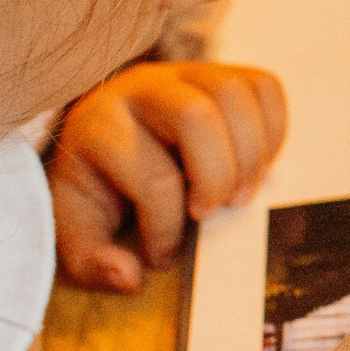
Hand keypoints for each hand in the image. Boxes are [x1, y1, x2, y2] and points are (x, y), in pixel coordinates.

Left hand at [48, 62, 286, 291]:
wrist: (97, 138)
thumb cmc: (94, 187)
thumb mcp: (76, 229)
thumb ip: (92, 262)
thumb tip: (130, 277)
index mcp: (100, 127)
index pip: (153, 179)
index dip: (167, 229)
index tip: (161, 253)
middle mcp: (142, 88)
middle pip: (196, 117)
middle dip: (218, 178)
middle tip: (211, 215)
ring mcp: (184, 73)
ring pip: (234, 93)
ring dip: (251, 155)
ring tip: (240, 195)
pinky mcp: (219, 74)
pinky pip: (264, 87)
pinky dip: (273, 131)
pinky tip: (254, 166)